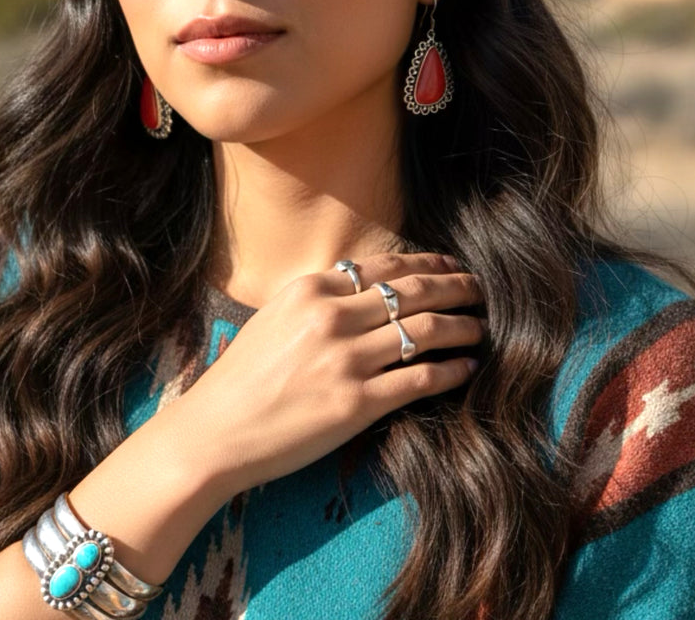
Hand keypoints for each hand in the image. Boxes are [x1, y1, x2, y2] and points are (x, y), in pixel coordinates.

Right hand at [171, 252, 484, 498]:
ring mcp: (345, 360)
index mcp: (310, 290)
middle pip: (414, 291)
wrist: (214, 432)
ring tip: (480, 327)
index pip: (385, 266)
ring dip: (462, 326)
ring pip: (426, 330)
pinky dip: (451, 370)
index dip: (427, 263)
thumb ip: (319, 299)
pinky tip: (466, 368)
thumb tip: (365, 289)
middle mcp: (331, 317)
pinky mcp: (356, 404)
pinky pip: (421, 379)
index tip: (449, 265)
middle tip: (479, 289)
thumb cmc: (241, 378)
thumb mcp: (275, 317)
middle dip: (456, 286)